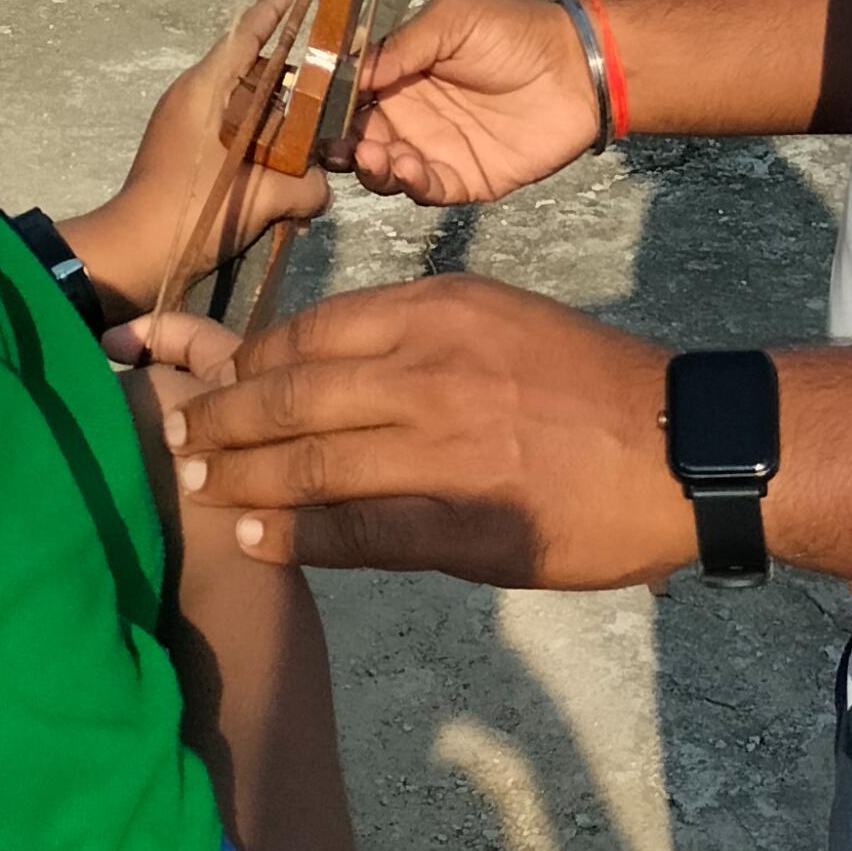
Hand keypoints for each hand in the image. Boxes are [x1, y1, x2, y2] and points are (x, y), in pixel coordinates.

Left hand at [68, 0, 327, 314]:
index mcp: (204, 91)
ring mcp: (184, 126)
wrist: (131, 256)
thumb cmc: (190, 211)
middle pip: (250, 73)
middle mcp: (193, 98)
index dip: (270, 11)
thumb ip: (303, 186)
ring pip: (243, 108)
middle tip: (328, 90)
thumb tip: (322, 186)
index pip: (244, 37)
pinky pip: (231, 134)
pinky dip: (257, 143)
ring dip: (275, 123)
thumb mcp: (258, 198)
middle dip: (288, 83)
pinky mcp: (184, 154)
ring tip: (310, 144)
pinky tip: (283, 170)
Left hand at [164, 276, 691, 588]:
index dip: (242, 360)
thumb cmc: (586, 381)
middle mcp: (428, 368)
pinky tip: (255, 539)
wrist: (677, 444)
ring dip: (238, 477)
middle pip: (288, 393)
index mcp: (435, 311)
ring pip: (307, 460)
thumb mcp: (496, 319)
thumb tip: (330, 364)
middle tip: (174, 438)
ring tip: (196, 490)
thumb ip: (415, 337)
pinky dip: (293, 536)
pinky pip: (353, 531)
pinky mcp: (460, 523)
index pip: (307, 332)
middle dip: (217, 418)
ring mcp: (441, 447)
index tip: (203, 377)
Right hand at [348, 0, 600, 205]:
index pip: (354, 96)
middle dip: (343, 144)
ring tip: (374, 153)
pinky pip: (426, 191)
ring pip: (385, 171)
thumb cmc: (515, 31)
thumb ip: (403, 46)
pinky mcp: (465, 180)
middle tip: (343, 142)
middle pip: (359, 139)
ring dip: (372, 167)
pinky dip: (410, 184)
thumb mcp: (452, 20)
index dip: (332, 106)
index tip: (315, 110)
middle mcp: (412, 116)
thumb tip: (352, 71)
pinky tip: (408, 166)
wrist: (578, 66)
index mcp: (403, 75)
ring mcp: (436, 150)